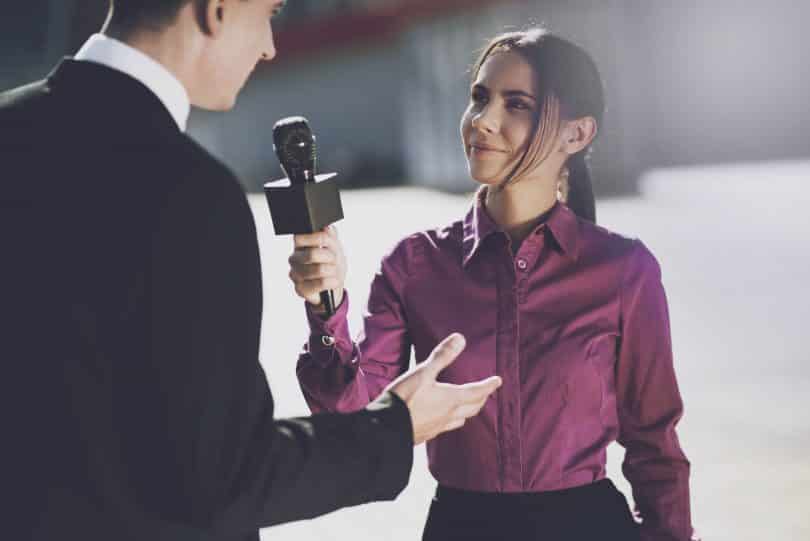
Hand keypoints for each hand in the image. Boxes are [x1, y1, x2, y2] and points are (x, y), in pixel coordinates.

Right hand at [288, 226, 345, 312]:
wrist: (334, 287)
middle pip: (312, 254)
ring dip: (332, 270)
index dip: (319, 239)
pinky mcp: (300, 289)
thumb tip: (325, 227)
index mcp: (300, 245)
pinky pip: (321, 283)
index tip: (328, 244)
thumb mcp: (335, 248)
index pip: (300, 237)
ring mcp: (295, 274)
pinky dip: (332, 281)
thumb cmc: (332, 265)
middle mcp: (294, 258)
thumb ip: (330, 236)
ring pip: (319, 269)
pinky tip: (333, 281)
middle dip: (330, 257)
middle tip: (334, 260)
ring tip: (333, 271)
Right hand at [384, 333, 501, 445]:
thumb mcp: (423, 372)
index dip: (489, 385)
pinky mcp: (427, 434)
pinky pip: (447, 427)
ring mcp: (438, 426)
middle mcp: (449, 414)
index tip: (498, 381)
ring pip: (461, 420)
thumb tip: (460, 339)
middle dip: (481, 398)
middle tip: (486, 392)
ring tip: (469, 406)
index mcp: (451, 399)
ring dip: (469, 411)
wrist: (387, 428)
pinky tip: (445, 419)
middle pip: (473, 407)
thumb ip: (442, 356)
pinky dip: (453, 421)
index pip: (476, 391)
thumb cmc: (405, 398)